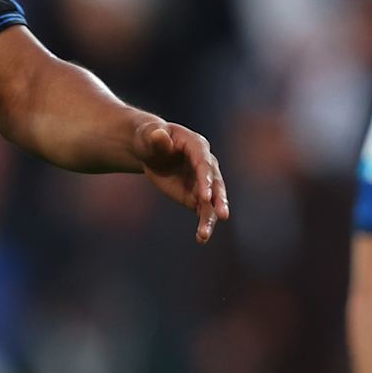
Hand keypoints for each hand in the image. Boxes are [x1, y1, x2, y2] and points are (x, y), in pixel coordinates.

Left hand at [134, 120, 229, 242]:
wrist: (150, 149)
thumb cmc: (150, 138)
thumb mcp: (149, 136)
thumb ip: (156, 139)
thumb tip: (159, 134)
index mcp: (197, 146)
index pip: (204, 164)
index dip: (206, 180)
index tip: (205, 197)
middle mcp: (206, 165)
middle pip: (216, 184)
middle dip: (219, 200)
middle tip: (223, 215)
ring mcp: (203, 182)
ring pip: (211, 201)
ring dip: (210, 217)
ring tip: (204, 234)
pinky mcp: (196, 196)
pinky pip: (203, 211)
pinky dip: (203, 223)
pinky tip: (201, 238)